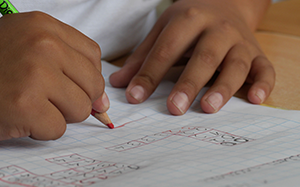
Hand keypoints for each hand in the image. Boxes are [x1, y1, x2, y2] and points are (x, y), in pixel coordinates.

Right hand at [0, 12, 107, 139]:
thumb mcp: (30, 50)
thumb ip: (71, 68)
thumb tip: (104, 103)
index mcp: (44, 27)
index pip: (93, 56)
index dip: (86, 76)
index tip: (71, 84)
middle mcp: (43, 45)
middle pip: (93, 84)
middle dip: (75, 98)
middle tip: (46, 96)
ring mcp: (35, 74)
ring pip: (81, 108)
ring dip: (58, 114)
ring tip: (32, 104)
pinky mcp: (24, 105)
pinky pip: (58, 128)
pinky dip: (41, 129)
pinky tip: (20, 116)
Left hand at [109, 0, 274, 114]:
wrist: (226, 3)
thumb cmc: (190, 22)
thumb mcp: (164, 31)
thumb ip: (142, 57)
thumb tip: (118, 84)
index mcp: (188, 20)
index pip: (166, 49)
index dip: (149, 74)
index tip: (134, 98)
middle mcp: (217, 29)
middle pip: (204, 56)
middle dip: (189, 83)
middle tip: (174, 108)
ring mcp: (240, 41)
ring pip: (236, 64)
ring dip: (223, 87)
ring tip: (208, 108)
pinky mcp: (257, 53)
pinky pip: (265, 69)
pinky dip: (263, 84)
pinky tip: (255, 99)